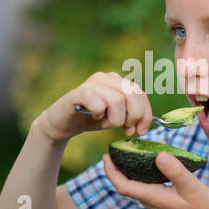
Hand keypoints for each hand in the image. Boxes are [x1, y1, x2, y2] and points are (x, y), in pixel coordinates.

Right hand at [36, 72, 152, 141]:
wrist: (62, 123)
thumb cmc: (91, 119)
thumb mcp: (117, 116)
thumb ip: (131, 115)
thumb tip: (143, 126)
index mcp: (119, 82)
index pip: (141, 94)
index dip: (145, 114)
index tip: (140, 130)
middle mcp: (107, 78)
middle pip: (133, 94)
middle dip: (133, 116)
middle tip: (125, 128)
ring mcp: (92, 83)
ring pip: (118, 100)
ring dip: (114, 119)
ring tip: (104, 122)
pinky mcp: (78, 93)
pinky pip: (98, 103)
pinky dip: (99, 114)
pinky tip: (93, 116)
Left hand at [103, 152, 208, 208]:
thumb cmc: (201, 207)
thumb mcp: (190, 186)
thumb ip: (175, 171)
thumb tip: (159, 155)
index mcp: (152, 196)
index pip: (123, 185)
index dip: (111, 171)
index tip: (107, 156)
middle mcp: (149, 199)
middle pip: (124, 184)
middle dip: (115, 168)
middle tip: (114, 149)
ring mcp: (154, 200)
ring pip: (133, 184)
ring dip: (125, 169)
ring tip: (126, 152)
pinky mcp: (160, 198)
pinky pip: (142, 184)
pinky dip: (138, 172)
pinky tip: (145, 161)